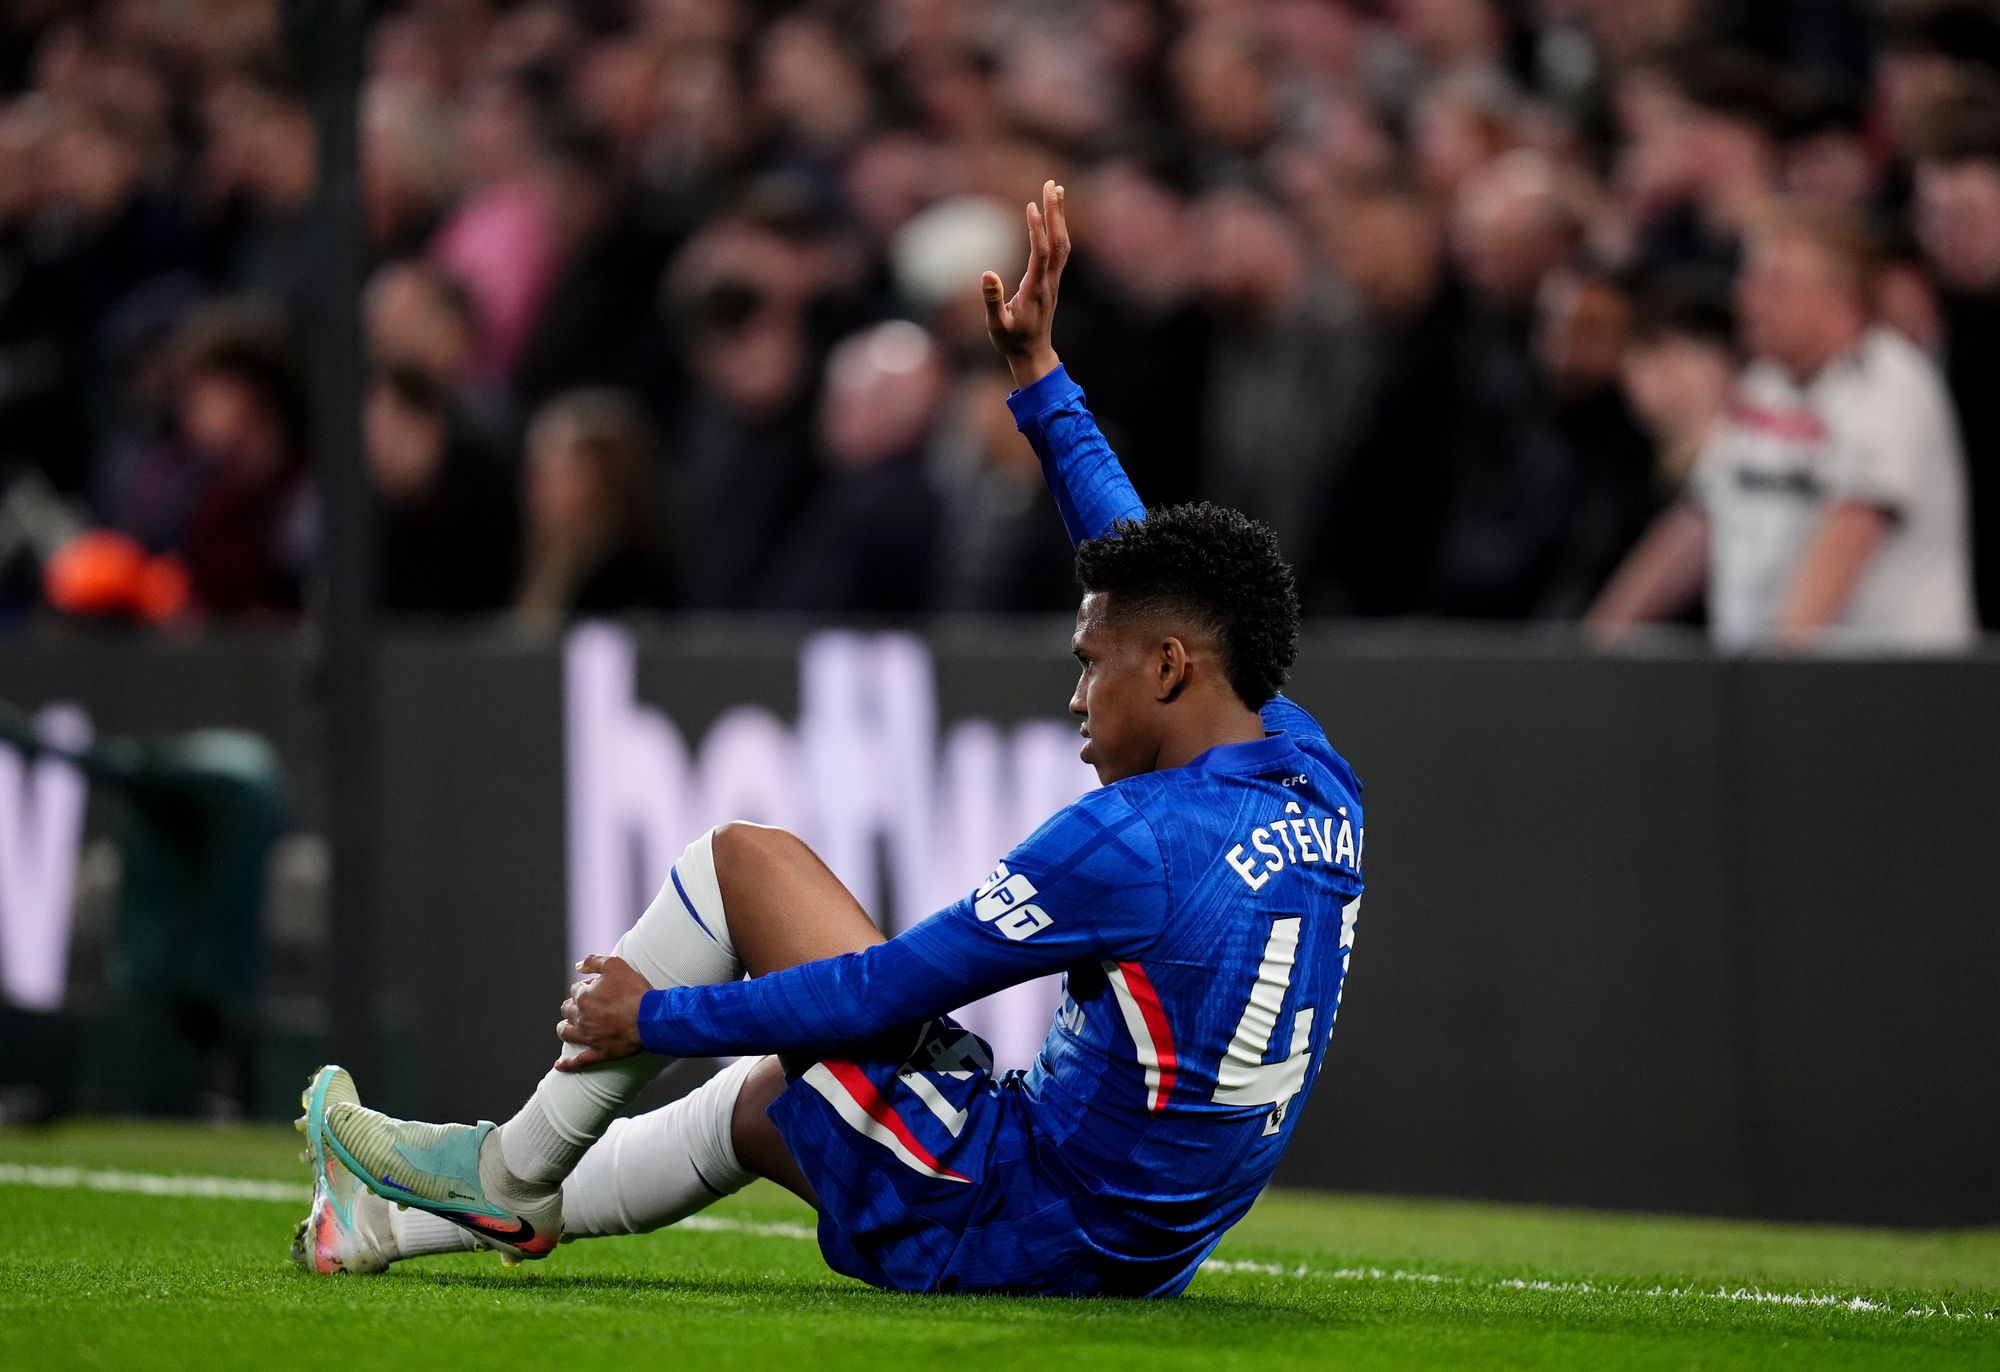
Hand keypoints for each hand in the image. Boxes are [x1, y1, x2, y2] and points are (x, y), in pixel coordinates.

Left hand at [553, 953, 652, 1070]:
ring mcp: (589, 1037)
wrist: (650, 1018)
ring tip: (566, 1027)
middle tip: (587, 1004)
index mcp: (584, 997)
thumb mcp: (615, 965)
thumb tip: (578, 966)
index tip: (598, 987)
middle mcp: (582, 1018)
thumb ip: (594, 961)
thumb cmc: (634, 991)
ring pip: (567, 1033)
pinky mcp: (599, 1052)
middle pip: (567, 1010)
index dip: (586, 986)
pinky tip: (559, 1065)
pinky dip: (567, 1064)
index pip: (576, 990)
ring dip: (564, 1028)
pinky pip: (578, 1061)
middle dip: (572, 1005)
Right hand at [982, 179, 1069, 388]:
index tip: (1031, 205)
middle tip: (1051, 184)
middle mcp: (1049, 282)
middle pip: (1058, 241)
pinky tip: (1054, 215)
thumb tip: (987, 273)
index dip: (1037, 229)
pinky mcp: (1052, 281)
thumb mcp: (996, 325)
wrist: (1034, 355)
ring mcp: (1053, 281)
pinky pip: (1060, 250)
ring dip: (1060, 216)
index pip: (1041, 253)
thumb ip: (992, 301)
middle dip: (1055, 212)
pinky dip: (1058, 228)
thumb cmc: (1012, 341)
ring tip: (1056, 190)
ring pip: (1062, 243)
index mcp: (1035, 290)